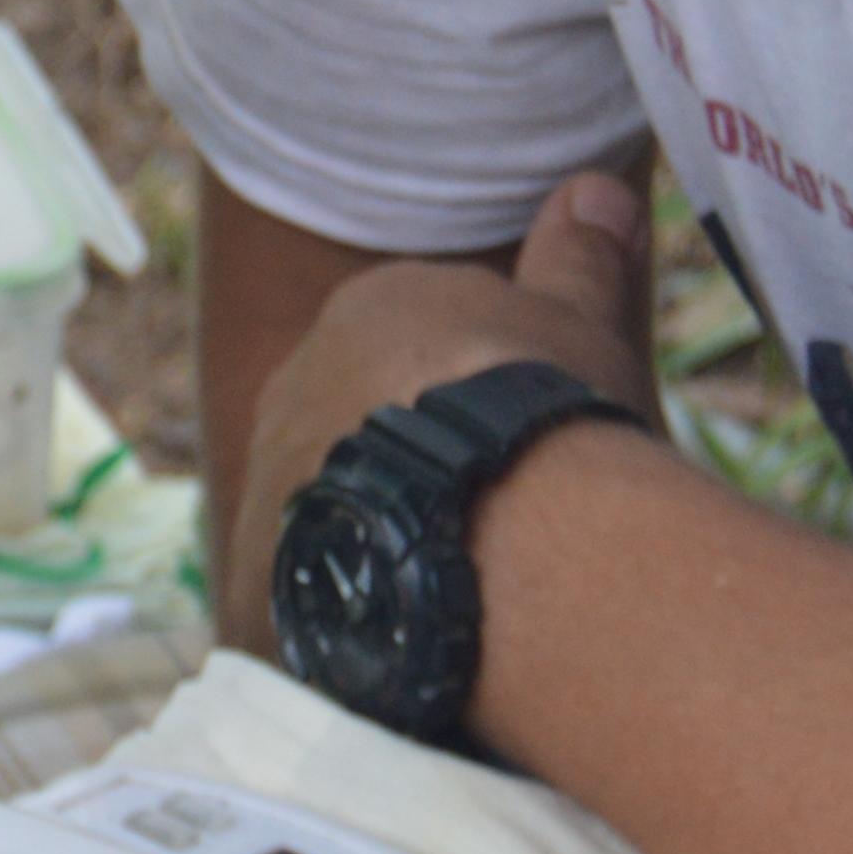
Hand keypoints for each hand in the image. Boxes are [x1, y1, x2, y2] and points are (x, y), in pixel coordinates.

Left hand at [224, 168, 659, 651]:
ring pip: (320, 524)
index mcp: (361, 320)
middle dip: (409, 476)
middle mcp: (290, 395)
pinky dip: (345, 635)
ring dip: (373, 557)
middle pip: (350, 436)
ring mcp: (265, 495)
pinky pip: (300, 613)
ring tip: (457, 612)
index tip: (517, 453)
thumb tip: (593, 184)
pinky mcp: (259, 596)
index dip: (464, 407)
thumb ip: (579, 259)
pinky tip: (405, 668)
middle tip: (491, 535)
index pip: (401, 358)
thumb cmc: (555, 416)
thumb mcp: (581, 325)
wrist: (506, 535)